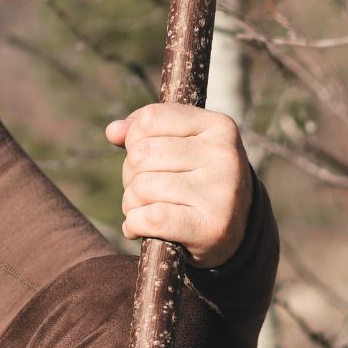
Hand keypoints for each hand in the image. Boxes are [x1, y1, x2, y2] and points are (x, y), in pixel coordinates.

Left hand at [106, 103, 252, 267]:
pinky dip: (135, 225)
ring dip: (131, 204)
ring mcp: (221, 191)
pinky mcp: (212, 226)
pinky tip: (143, 227)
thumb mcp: (179, 147)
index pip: (149, 120)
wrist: (233, 228)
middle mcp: (224, 155)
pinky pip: (150, 218)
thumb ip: (144, 133)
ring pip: (141, 187)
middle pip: (140, 155)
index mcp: (218, 126)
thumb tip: (113, 131)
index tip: (148, 159)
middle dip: (130, 176)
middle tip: (147, 190)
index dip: (133, 141)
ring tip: (147, 209)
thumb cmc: (196, 181)